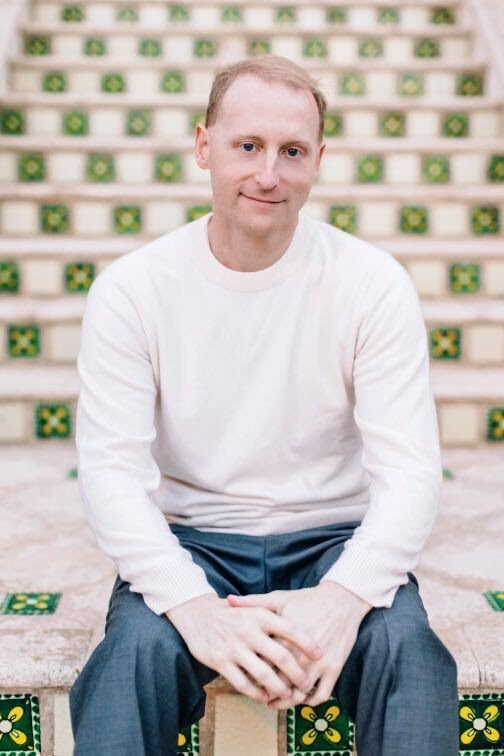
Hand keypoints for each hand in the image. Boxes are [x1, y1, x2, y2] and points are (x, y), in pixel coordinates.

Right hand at [165, 593, 322, 703]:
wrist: (198, 614)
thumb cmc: (232, 613)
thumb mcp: (254, 607)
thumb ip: (275, 615)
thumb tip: (304, 628)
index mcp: (260, 615)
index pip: (290, 629)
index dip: (307, 643)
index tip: (319, 654)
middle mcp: (249, 630)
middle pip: (281, 656)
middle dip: (297, 674)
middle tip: (306, 683)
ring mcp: (234, 647)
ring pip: (263, 674)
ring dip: (279, 688)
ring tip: (287, 695)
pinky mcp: (221, 661)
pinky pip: (243, 683)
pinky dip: (256, 693)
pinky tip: (264, 697)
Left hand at [227, 582, 372, 709]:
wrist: (341, 600)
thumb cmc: (307, 599)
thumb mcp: (279, 598)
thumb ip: (253, 602)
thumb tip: (228, 600)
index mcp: (284, 638)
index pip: (263, 663)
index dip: (252, 675)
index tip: (245, 678)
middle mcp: (301, 654)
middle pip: (280, 683)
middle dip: (267, 693)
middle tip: (258, 696)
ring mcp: (320, 664)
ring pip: (299, 694)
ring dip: (286, 702)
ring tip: (275, 702)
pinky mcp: (335, 669)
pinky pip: (321, 695)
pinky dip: (310, 702)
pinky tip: (300, 700)